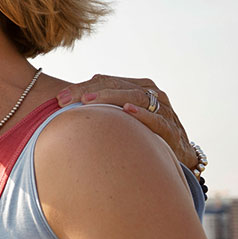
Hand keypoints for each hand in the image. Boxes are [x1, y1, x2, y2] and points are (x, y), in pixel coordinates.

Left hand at [57, 75, 197, 170]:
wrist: (179, 157)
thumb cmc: (144, 135)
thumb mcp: (122, 119)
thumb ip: (102, 109)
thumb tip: (71, 102)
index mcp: (138, 87)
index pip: (105, 80)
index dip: (81, 87)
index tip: (58, 98)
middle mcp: (152, 94)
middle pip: (117, 85)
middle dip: (88, 91)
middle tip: (64, 100)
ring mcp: (164, 110)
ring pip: (135, 97)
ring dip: (110, 97)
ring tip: (88, 101)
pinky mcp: (172, 130)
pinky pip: (157, 120)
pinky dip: (142, 115)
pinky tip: (127, 111)